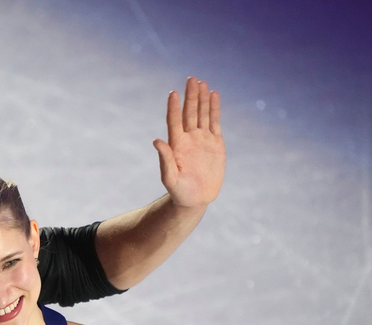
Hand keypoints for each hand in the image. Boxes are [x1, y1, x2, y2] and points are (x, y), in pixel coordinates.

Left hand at [153, 77, 225, 208]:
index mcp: (176, 145)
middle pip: (189, 113)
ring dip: (201, 98)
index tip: (173, 93)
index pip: (174, 121)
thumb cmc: (180, 191)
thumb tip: (156, 140)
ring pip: (202, 114)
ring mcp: (202, 139)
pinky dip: (214, 108)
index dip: (174, 107)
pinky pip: (215, 122)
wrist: (196, 199)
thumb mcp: (170, 178)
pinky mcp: (215, 143)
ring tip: (201, 82)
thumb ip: (165, 159)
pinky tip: (213, 94)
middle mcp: (189, 138)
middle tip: (191, 78)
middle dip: (190, 96)